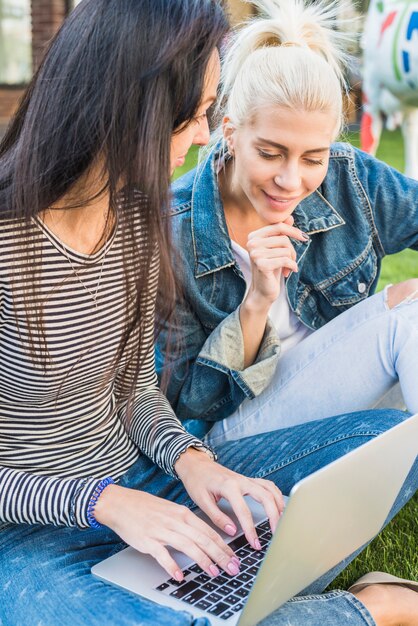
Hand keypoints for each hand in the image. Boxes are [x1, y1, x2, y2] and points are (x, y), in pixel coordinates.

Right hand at [94, 481, 239, 581]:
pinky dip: (172, 566)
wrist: (120, 503)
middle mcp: (176, 521)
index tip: (234, 557)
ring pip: (189, 546)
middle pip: (203, 540)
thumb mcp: (170, 511)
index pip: (209, 531)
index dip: (224, 546)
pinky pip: (163, 555)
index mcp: (183, 513)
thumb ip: (186, 524)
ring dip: (204, 561)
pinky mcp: (148, 540)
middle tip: (233, 568)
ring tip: (214, 573)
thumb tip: (202, 538)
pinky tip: (179, 576)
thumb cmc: (145, 508)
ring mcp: (162, 530)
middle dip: (221, 555)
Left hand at [175, 448, 284, 553]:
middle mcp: (241, 481)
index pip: (244, 511)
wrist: (196, 464)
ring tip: (282, 522)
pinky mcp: (248, 480)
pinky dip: (276, 495)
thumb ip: (217, 517)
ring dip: (279, 505)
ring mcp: (246, 479)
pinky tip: (278, 506)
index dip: (251, 530)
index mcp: (229, 486)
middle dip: (274, 517)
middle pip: (266, 497)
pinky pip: (267, 485)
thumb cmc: (197, 481)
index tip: (255, 543)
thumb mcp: (201, 500)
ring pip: (270, 490)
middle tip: (276, 534)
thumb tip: (232, 531)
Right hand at [245, 216, 307, 309]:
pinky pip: (285, 260)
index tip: (304, 238)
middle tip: (291, 261)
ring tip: (287, 268)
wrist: (262, 291)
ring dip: (291, 260)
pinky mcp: (261, 264)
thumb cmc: (270, 269)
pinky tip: (289, 272)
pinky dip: (291, 266)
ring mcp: (255, 253)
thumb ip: (280, 233)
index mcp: (253, 236)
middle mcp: (252, 243)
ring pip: (286, 250)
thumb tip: (290, 217)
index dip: (293, 231)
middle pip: (283, 239)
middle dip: (292, 251)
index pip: (278, 226)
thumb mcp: (276, 249)